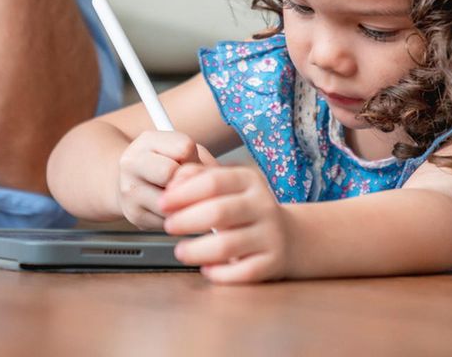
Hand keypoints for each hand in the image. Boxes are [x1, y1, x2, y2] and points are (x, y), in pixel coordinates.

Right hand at [116, 130, 215, 229]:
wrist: (128, 182)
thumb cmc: (162, 164)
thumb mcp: (181, 151)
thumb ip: (200, 159)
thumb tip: (221, 180)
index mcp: (147, 141)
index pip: (184, 147)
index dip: (194, 158)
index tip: (189, 163)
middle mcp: (132, 163)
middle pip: (171, 173)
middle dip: (186, 181)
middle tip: (184, 183)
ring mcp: (130, 190)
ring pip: (173, 201)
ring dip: (184, 203)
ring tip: (179, 196)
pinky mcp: (135, 215)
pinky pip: (169, 221)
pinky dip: (176, 218)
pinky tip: (170, 208)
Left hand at [160, 164, 290, 283]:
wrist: (290, 237)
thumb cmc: (244, 209)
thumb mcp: (226, 185)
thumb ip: (196, 177)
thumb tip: (172, 184)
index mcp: (249, 181)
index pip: (212, 182)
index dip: (183, 193)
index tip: (162, 203)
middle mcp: (263, 206)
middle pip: (219, 211)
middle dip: (187, 220)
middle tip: (168, 226)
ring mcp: (270, 235)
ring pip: (228, 245)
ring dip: (197, 250)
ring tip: (180, 251)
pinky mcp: (272, 263)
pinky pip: (243, 271)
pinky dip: (220, 273)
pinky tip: (207, 269)